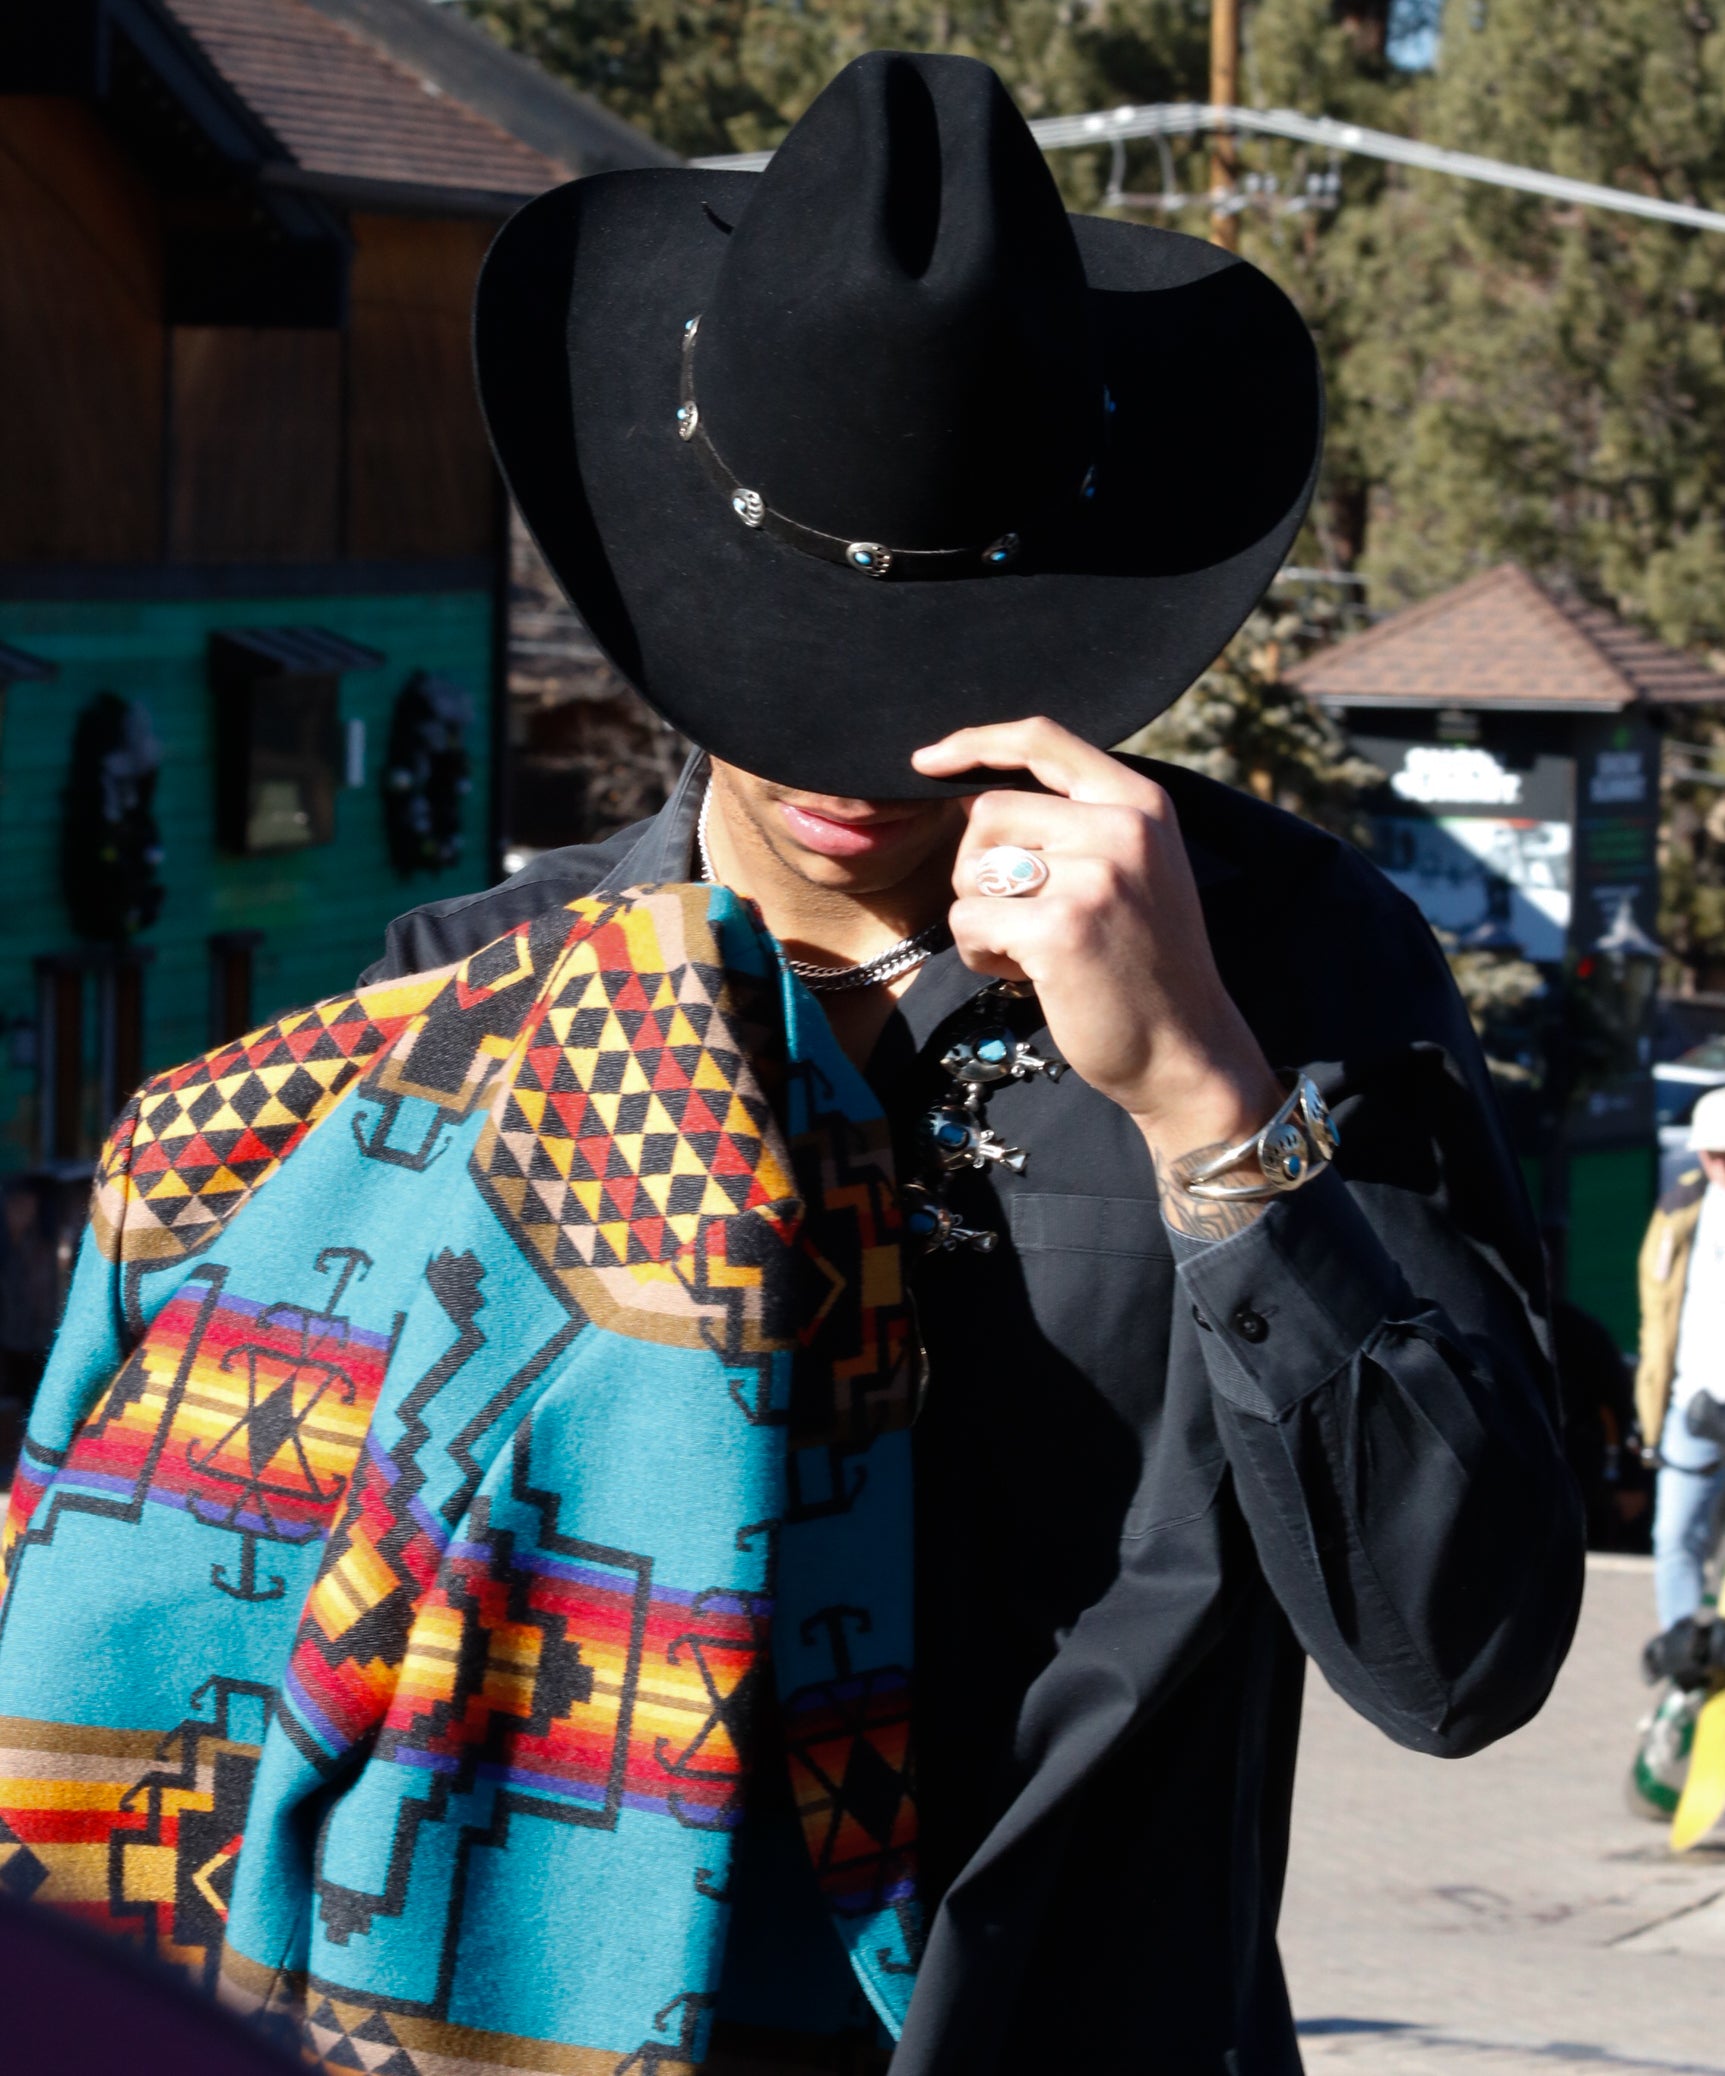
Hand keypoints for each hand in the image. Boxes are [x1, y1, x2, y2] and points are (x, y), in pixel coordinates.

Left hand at [912, 718, 1281, 1228]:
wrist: (1187, 1050)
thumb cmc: (1146, 963)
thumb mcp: (1138, 868)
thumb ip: (1079, 823)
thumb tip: (974, 799)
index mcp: (1142, 802)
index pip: (1044, 739)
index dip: (976, 743)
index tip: (928, 761)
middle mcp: (1123, 829)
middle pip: (989, 812)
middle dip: (979, 869)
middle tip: (1022, 918)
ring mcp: (1094, 877)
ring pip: (972, 870)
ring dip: (981, 915)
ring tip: (1031, 950)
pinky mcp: (1060, 929)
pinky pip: (967, 921)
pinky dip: (978, 953)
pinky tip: (1024, 975)